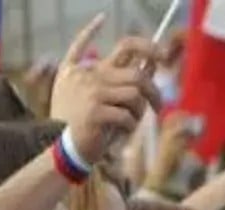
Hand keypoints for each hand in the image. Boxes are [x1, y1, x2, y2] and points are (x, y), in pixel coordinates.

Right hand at [49, 15, 163, 161]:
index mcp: (86, 69)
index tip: (160, 52)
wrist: (64, 149)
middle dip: (154, 91)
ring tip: (134, 122)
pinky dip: (130, 127)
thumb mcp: (96, 98)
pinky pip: (127, 115)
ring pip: (135, 94)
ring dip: (141, 111)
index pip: (123, 46)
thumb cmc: (82, 124)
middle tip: (158, 105)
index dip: (145, 45)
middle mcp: (88, 75)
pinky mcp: (95, 111)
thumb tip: (150, 66)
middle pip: (138, 73)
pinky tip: (122, 133)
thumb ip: (119, 81)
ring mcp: (91, 92)